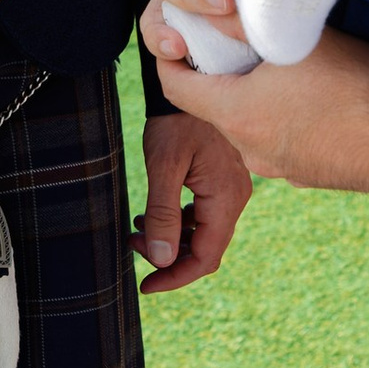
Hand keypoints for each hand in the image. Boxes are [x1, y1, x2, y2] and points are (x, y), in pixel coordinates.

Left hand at [134, 100, 252, 292]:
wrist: (192, 81)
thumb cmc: (175, 120)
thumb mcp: (163, 166)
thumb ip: (162, 214)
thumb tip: (160, 259)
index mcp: (226, 198)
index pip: (206, 257)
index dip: (175, 277)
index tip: (145, 285)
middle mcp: (236, 198)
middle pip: (205, 249)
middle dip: (168, 257)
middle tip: (132, 247)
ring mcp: (232, 190)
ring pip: (203, 233)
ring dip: (170, 239)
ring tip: (136, 231)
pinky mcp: (222, 181)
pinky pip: (202, 215)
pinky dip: (177, 222)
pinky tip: (150, 215)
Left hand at [142, 5, 368, 193]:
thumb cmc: (359, 84)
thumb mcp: (299, 39)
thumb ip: (245, 20)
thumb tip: (212, 1)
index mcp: (236, 115)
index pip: (175, 88)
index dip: (170, 58)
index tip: (182, 36)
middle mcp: (249, 149)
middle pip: (215, 106)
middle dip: (222, 74)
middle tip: (245, 42)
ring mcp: (279, 169)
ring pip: (251, 125)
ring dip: (258, 98)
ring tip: (289, 67)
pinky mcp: (309, 176)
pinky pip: (283, 143)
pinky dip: (287, 120)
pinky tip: (319, 99)